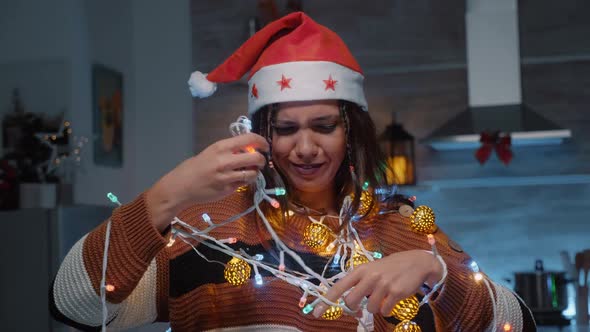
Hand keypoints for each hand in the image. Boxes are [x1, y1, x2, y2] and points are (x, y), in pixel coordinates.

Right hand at [147, 133, 268, 230]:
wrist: (181, 186)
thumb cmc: (196, 167)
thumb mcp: (211, 152)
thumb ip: (230, 150)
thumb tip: (250, 149)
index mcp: (221, 147)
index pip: (249, 139)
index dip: (262, 142)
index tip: (265, 146)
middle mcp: (225, 160)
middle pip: (256, 158)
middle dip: (262, 160)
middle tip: (260, 162)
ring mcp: (226, 176)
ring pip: (252, 173)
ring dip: (255, 172)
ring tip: (249, 172)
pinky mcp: (227, 189)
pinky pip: (244, 183)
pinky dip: (245, 181)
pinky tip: (238, 180)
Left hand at [313, 250, 442, 317]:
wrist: (415, 262)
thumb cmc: (389, 268)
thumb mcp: (371, 270)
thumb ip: (358, 284)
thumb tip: (346, 303)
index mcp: (360, 270)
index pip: (339, 286)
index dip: (326, 300)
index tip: (316, 312)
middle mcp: (370, 276)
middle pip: (351, 302)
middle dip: (355, 307)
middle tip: (364, 303)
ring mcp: (383, 284)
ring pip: (370, 309)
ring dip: (375, 307)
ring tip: (383, 296)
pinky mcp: (396, 292)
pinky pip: (385, 311)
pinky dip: (387, 309)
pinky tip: (392, 298)